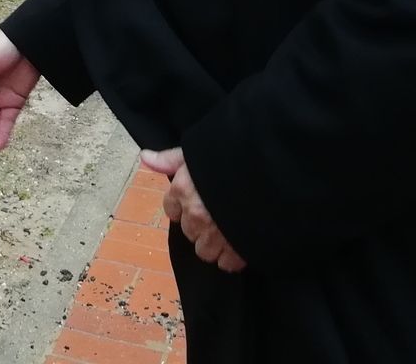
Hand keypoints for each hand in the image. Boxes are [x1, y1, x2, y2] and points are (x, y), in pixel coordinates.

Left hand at [140, 147, 246, 273]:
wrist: (270, 172)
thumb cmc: (232, 158)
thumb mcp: (198, 151)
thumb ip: (170, 158)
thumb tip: (145, 157)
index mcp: (183, 190)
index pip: (172, 209)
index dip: (184, 206)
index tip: (198, 201)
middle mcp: (195, 214)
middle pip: (189, 232)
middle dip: (200, 226)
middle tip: (217, 215)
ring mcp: (216, 234)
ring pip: (205, 251)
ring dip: (215, 244)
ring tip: (229, 231)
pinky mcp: (238, 249)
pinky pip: (227, 263)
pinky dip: (233, 257)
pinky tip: (240, 243)